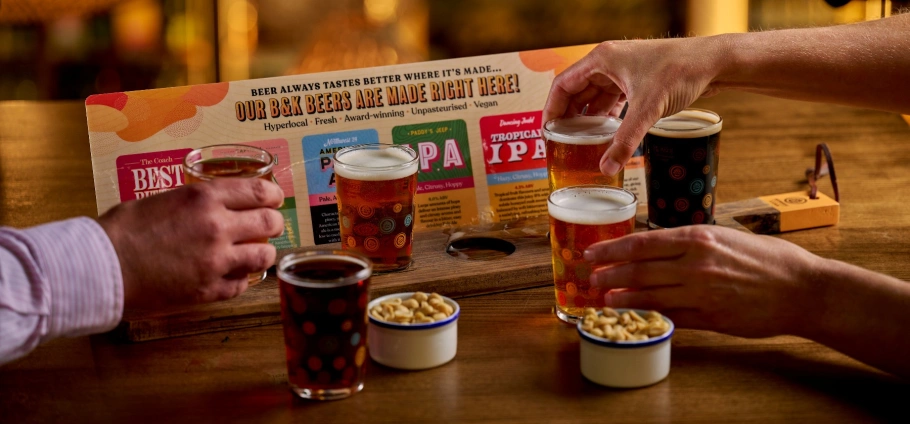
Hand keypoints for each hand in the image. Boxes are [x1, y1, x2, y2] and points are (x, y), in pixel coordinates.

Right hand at [98, 178, 284, 309]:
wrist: (100, 267)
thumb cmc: (123, 230)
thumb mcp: (164, 199)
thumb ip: (197, 203)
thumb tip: (217, 204)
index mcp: (205, 198)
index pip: (260, 192)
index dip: (273, 196)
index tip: (275, 199)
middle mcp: (217, 227)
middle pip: (269, 222)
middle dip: (274, 223)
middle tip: (270, 226)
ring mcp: (216, 262)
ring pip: (264, 256)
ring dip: (262, 253)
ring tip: (254, 253)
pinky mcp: (209, 291)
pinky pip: (242, 285)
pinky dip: (240, 280)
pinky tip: (230, 276)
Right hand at [542, 37, 725, 175]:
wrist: (713, 62)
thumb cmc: (680, 71)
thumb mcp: (648, 110)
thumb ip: (625, 141)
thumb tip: (607, 167)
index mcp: (602, 59)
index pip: (562, 84)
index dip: (552, 109)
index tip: (548, 132)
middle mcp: (609, 61)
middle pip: (576, 91)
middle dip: (569, 116)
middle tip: (562, 142)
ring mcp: (623, 70)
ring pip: (595, 95)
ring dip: (587, 117)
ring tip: (581, 141)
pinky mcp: (637, 79)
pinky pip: (612, 98)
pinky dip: (606, 115)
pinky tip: (606, 132)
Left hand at [584, 225, 825, 338]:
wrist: (803, 289)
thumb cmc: (768, 258)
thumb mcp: (727, 236)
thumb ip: (692, 242)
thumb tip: (658, 244)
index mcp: (699, 237)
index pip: (642, 243)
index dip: (612, 249)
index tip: (593, 252)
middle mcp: (696, 264)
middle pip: (639, 270)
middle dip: (609, 274)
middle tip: (590, 278)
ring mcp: (702, 293)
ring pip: (649, 295)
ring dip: (622, 298)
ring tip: (603, 299)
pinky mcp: (710, 317)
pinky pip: (671, 317)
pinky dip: (649, 315)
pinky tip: (634, 315)